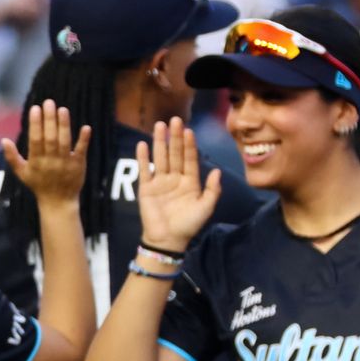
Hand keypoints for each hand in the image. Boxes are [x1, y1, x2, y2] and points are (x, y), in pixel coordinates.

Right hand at [1, 99, 89, 208]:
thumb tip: (3, 140)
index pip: (35, 140)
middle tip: (49, 102)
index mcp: (36, 161)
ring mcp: (65, 163)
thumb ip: (12, 157)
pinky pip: (80, 151)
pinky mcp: (78, 165)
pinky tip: (86, 127)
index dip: (35, 124)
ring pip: (64, 141)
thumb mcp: (22, 173)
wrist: (58, 203)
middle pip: (50, 138)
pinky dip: (83, 140)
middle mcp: (50, 161)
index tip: (35, 108)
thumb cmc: (38, 185)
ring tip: (62, 109)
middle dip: (49, 120)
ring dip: (64, 125)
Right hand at [134, 116, 219, 252]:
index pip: (190, 159)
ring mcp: (160, 182)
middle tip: (175, 120)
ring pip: (160, 157)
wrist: (168, 240)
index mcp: (190, 182)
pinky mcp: (146, 188)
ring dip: (160, 142)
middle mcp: (175, 178)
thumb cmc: (188, 225)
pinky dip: (143, 158)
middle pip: (175, 154)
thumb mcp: (205, 208)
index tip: (189, 130)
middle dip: (175, 137)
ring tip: (159, 126)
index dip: (189, 145)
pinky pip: (145, 170)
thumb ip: (212, 190)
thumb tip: (217, 171)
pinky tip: (142, 144)